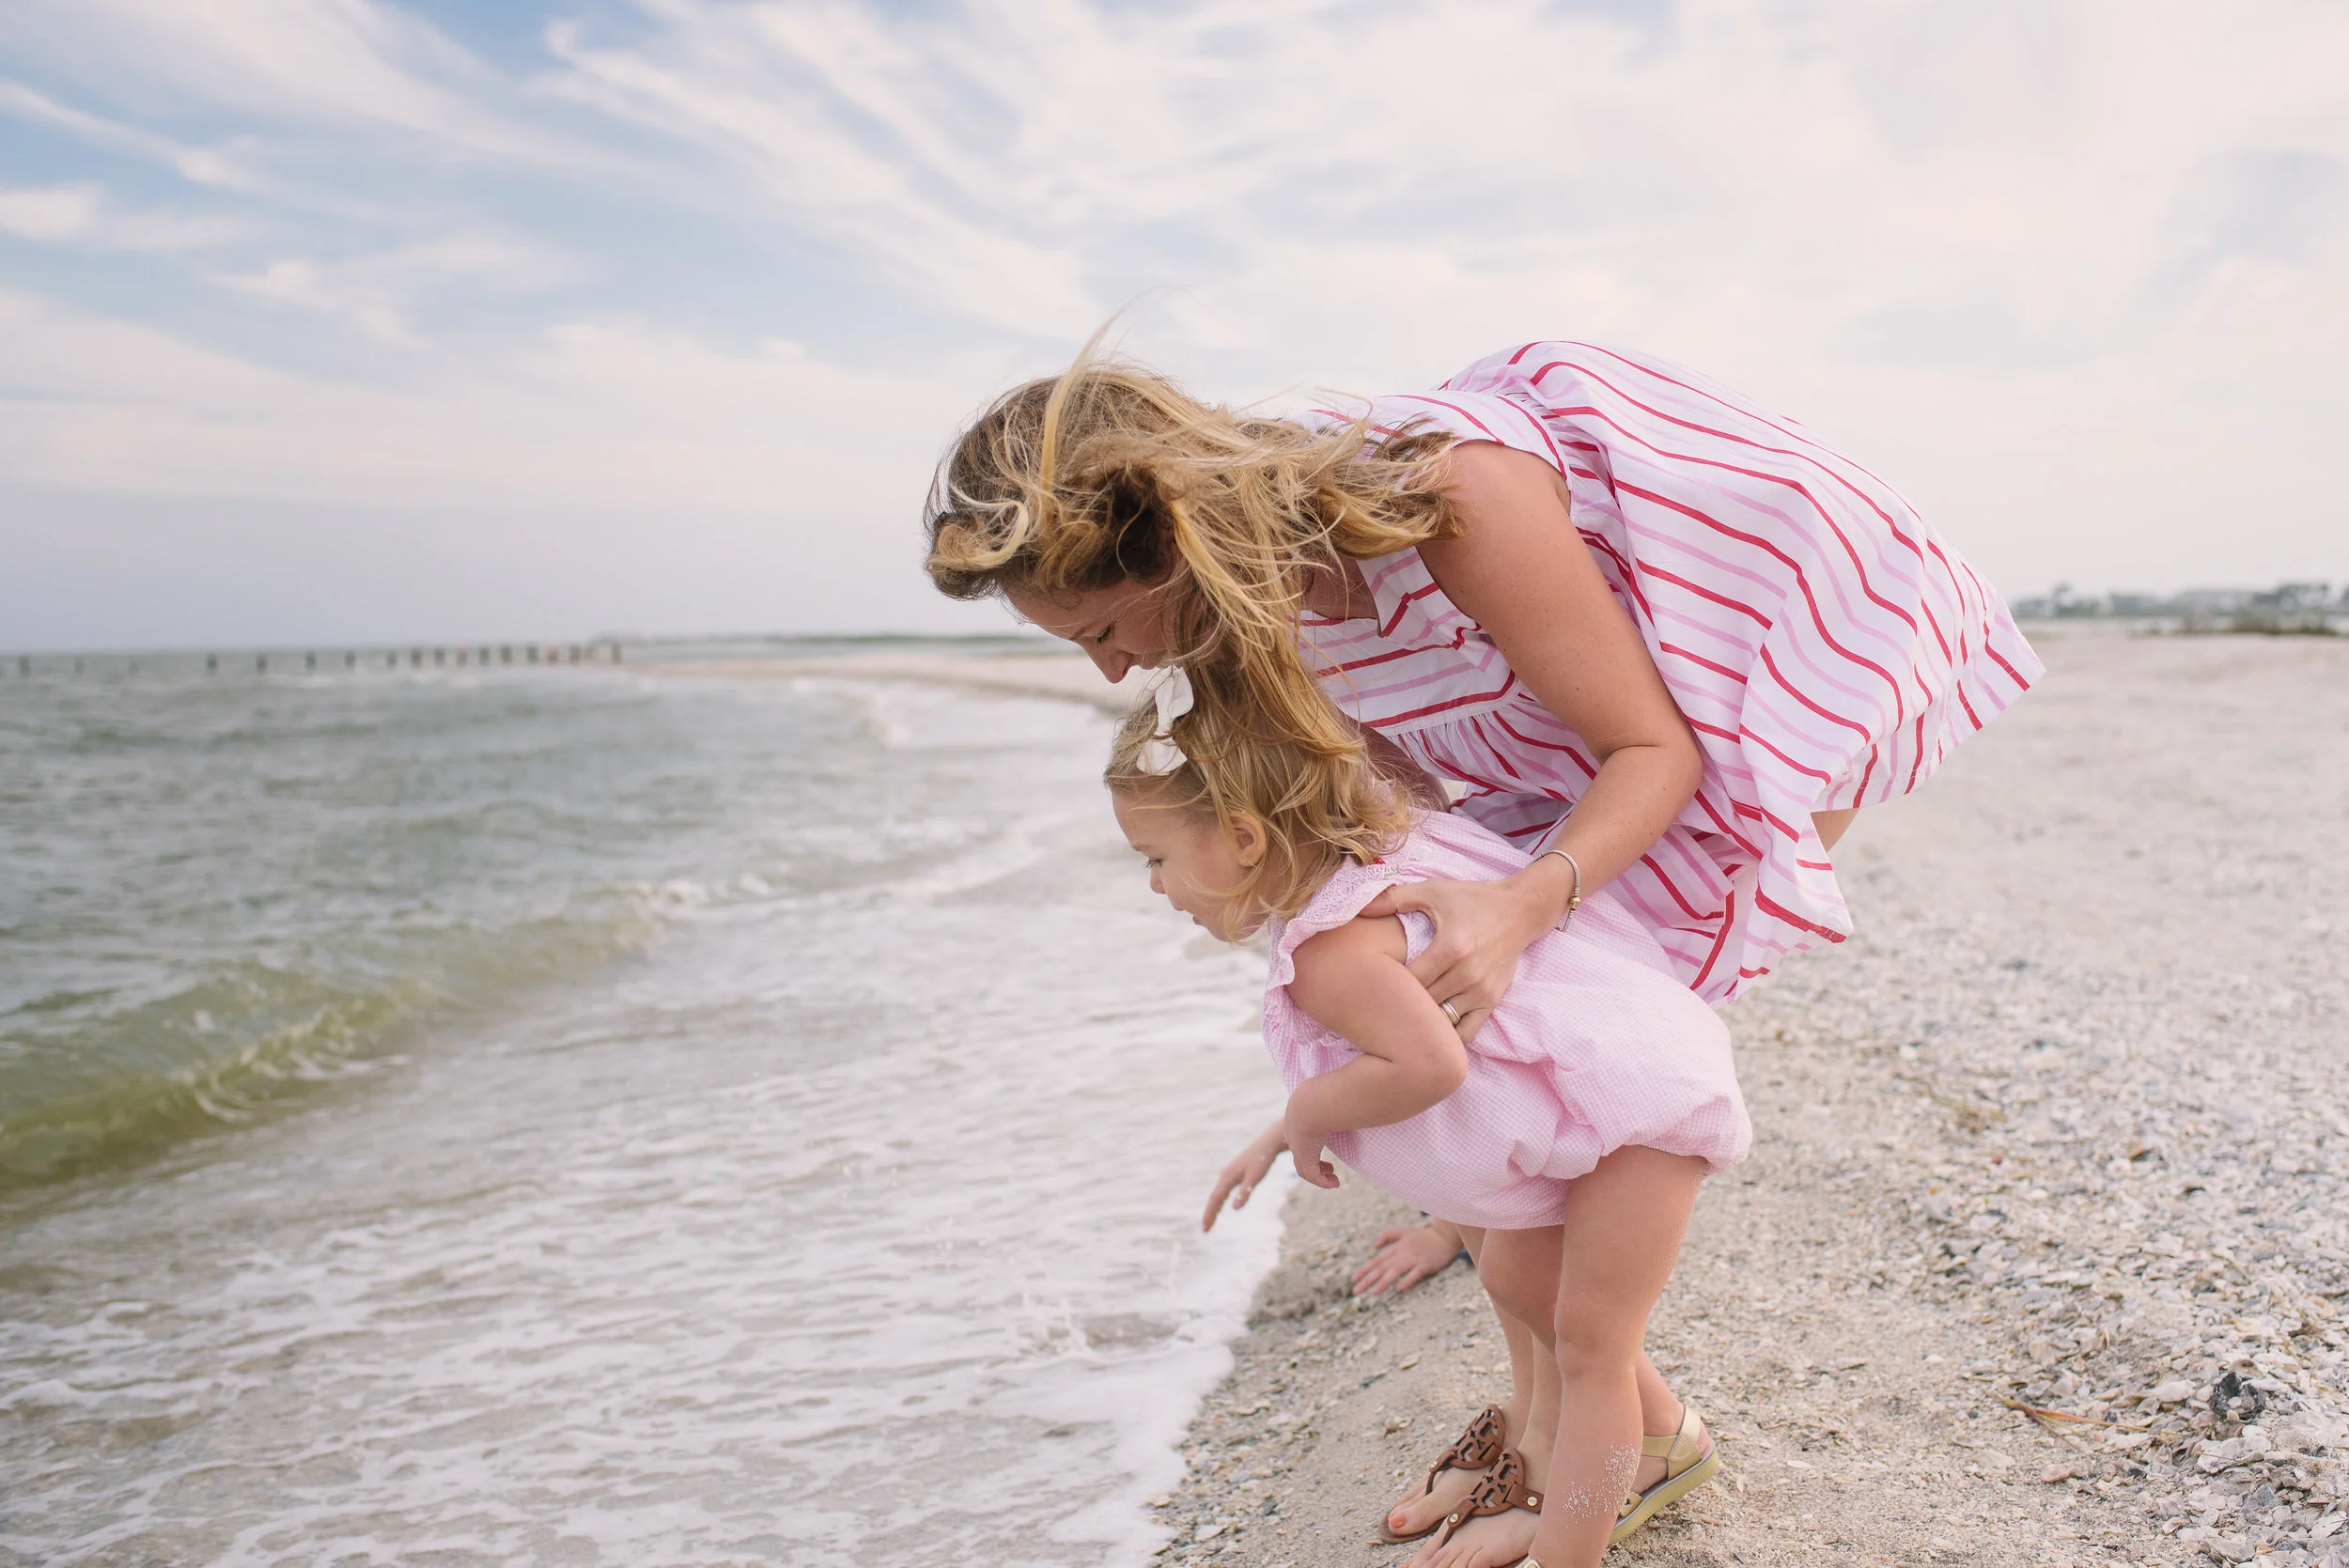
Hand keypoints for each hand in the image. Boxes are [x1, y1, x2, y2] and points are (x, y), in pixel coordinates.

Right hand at [1202, 1119, 1286, 1231]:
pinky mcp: (1234, 1174)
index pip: (1215, 1199)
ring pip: (1218, 1194)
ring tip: (1210, 1222)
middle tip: (1205, 1230)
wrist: (1267, 1143)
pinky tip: (1220, 1207)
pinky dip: (1219, 1201)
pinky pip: (1223, 1190)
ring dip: (1213, 1208)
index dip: (1210, 1214)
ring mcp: (1229, 1174)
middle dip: (1209, 1214)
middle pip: (1214, 1198)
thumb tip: (1235, 1208)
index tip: (1205, 1228)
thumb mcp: (1255, 1178)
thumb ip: (1245, 1192)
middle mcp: (1225, 1175)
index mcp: (1228, 1177)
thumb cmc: (1263, 1160)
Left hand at [1282, 1100, 1340, 1190]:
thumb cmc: (1325, 1093)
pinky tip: (1335, 1183)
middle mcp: (1294, 1134)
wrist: (1312, 1103)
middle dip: (1315, 1162)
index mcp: (1297, 1117)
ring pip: (1304, 1168)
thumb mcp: (1330, 1092)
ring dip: (1320, 1175)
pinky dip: (1323, 1182)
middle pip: (1300, 1154)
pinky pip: (1312, 1175)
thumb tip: (1353, 1086)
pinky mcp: (1304, 1156)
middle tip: (1330, 1167)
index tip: (1321, 1145)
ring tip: (1333, 1178)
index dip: (1309, 1144)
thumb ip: (1340, 1093)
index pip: (1298, 1134)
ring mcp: (1297, 1146)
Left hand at [1351, 1223, 1464, 1295]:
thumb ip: (1387, 1236)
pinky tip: (1400, 1288)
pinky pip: (1415, 1273)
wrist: (1444, 1236)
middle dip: (1368, 1279)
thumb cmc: (1423, 1236)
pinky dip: (1407, 1280)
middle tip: (1356, 1290)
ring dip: (1384, 1281)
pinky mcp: (1425, 1264)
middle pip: (1383, 1267)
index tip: (1353, 1279)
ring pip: (1396, 1271)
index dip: (1365, 1269)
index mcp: (1396, 1247)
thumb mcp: (1403, 1231)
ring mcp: (1414, 1258)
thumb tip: (1373, 1247)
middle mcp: (1403, 1253)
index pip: (1377, 1260)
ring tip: (1373, 1292)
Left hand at [1358, 866, 1566, 1031]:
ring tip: (1401, 1017)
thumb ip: (1395, 898)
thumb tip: (1358, 907)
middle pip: (1422, 1005)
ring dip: (1421, 1022)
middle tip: (1381, 1004)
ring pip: (1441, 1022)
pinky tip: (1429, 1030)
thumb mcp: (1434, 891)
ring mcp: (1481, 992)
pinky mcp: (1492, 1001)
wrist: (1520, 910)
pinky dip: (1446, 1035)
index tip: (1375, 984)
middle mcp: (1467, 975)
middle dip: (1401, 1006)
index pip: (1410, 982)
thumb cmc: (1473, 899)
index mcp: (1450, 949)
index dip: (1389, 986)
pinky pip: (1466, 1032)